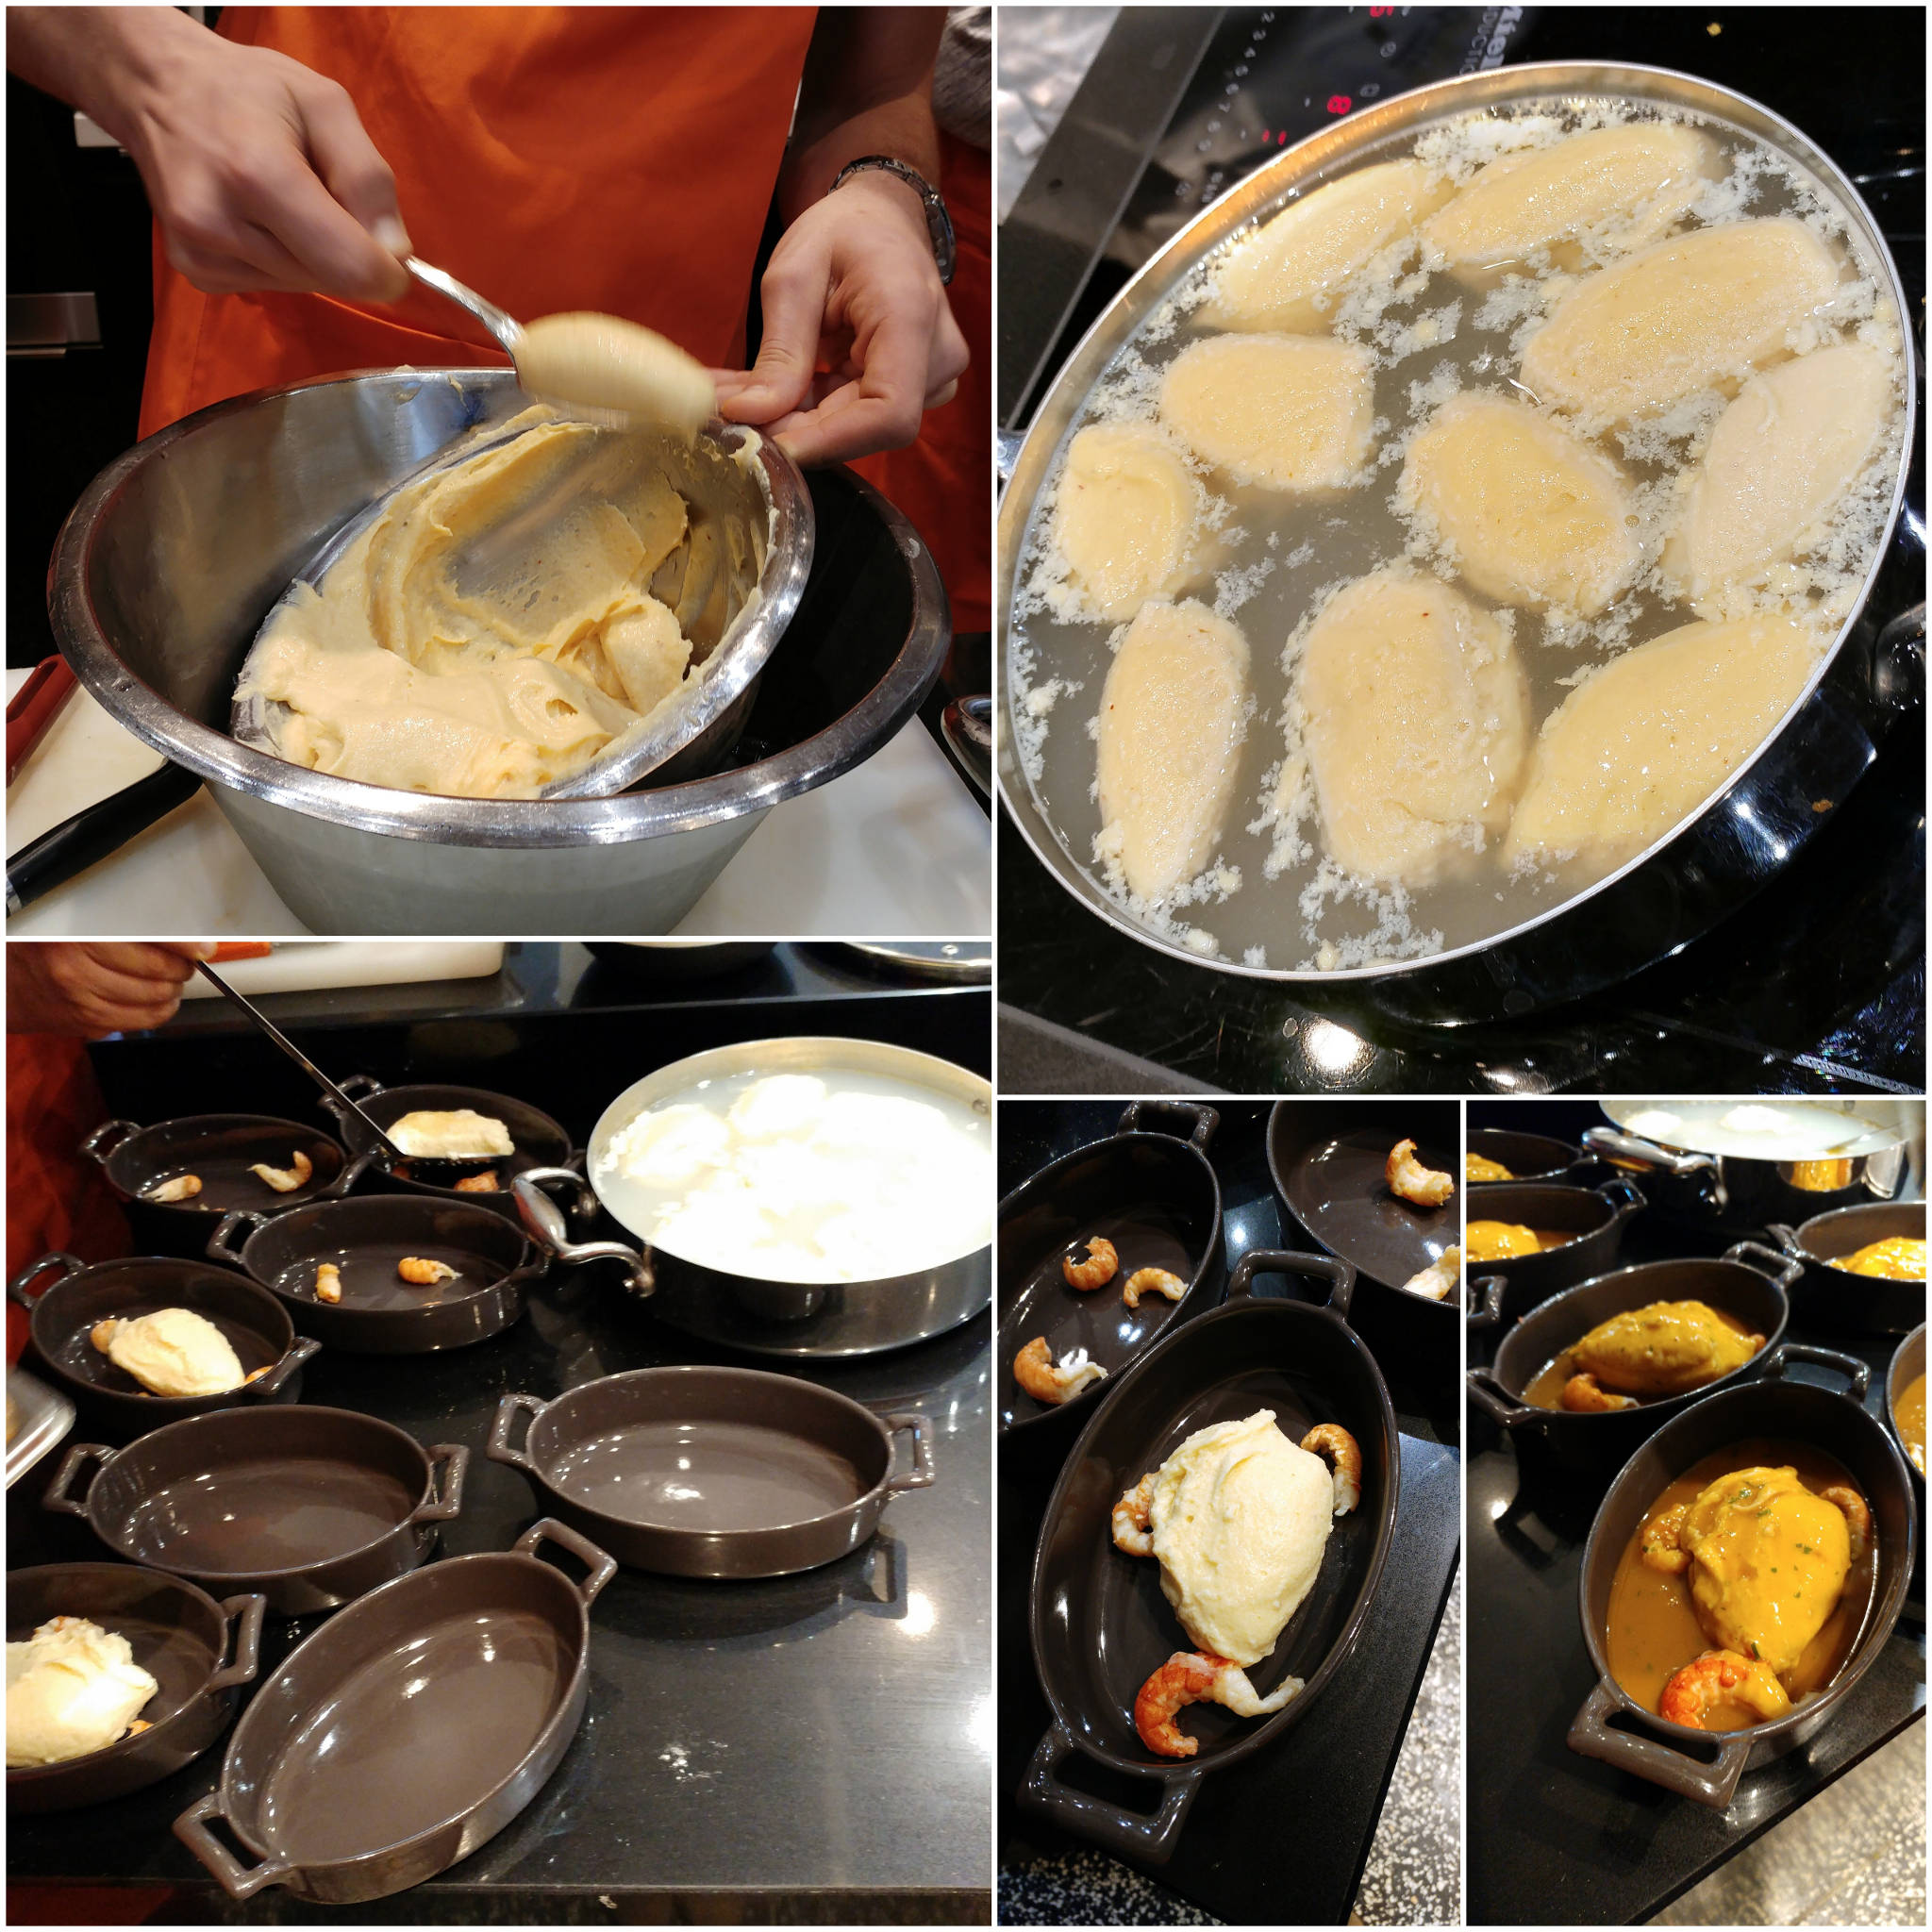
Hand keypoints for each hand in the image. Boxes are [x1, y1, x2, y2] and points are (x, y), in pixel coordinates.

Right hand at [7, 943, 207, 1038]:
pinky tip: (160, 1001)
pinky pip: (140, 1021)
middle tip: (184, 962)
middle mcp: (78, 969)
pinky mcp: (87, 1023)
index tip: (203, 948)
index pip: (153, 943)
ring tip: (171, 980)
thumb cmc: (44, 948)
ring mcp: (82, 999)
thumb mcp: (81, 926)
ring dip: (172, 991)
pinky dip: (159, 1011)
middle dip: (181, 969)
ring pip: (153, 1000)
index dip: (186, 947)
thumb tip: (186, 942)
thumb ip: (133, 930)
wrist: (9, 982)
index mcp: (79, 937)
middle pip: (158, 973)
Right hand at [26, 7, 412, 300]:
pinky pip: (272, 285)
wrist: (156, 88)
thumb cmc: (245, 89)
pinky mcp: (195, 271)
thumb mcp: (325, 104)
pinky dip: (282, 259)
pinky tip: (258, 216)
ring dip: (312, 253)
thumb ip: (369, 178)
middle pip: (331, 280)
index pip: (349, 266)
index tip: (386, 244)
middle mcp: (221, 222)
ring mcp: (202, 253)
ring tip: (281, 197)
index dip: (385, 268)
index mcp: (258, 173)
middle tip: (318, 192)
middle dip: (345, 248)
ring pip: (305, 285)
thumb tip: (395, 252)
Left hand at [716, 171, 968, 466]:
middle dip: (796, 430)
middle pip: (866, 426)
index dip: (830, 441)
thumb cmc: (843, 231)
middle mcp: (935, 355)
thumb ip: (780, 351)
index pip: (888, 412)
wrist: (882, 219)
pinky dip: (807, 411)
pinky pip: (856, 415)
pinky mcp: (913, 387)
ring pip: (857, 426)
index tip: (771, 448)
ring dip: (795, 421)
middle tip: (729, 418)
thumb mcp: (794, 276)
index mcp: (910, 315)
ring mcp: (931, 375)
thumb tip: (750, 415)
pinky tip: (765, 395)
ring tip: (738, 398)